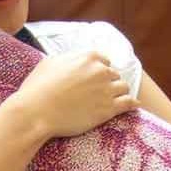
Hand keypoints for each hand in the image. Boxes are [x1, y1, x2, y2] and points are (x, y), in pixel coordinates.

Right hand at [16, 50, 140, 137]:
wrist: (36, 113)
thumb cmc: (37, 89)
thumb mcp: (48, 63)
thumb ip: (65, 59)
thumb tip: (68, 61)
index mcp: (88, 57)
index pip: (104, 60)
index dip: (100, 70)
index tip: (96, 79)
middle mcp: (100, 71)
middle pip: (114, 75)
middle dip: (109, 83)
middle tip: (102, 93)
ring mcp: (106, 90)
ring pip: (123, 88)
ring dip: (119, 93)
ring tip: (115, 100)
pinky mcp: (108, 109)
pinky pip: (128, 103)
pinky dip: (132, 103)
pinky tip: (134, 105)